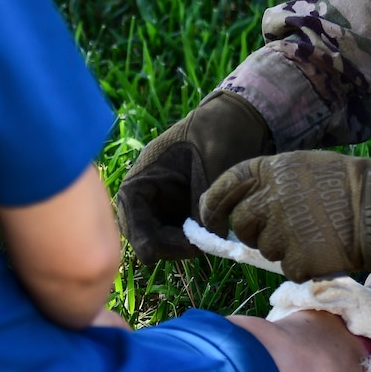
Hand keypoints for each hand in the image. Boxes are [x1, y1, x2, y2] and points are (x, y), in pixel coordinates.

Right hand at [115, 91, 273, 263]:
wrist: (237, 118)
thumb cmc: (219, 134)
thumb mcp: (212, 170)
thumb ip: (204, 207)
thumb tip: (205, 241)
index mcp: (142, 177)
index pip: (133, 217)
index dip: (150, 239)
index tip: (168, 253)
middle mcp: (145, 194)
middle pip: (144, 235)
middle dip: (170, 245)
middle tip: (201, 244)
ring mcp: (161, 204)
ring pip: (161, 239)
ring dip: (182, 244)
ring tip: (209, 235)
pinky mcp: (178, 210)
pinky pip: (178, 234)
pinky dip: (192, 238)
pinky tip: (210, 232)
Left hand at [199, 151, 370, 279]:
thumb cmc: (348, 185)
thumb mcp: (304, 168)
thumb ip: (271, 184)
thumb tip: (244, 206)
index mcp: (270, 171)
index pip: (225, 187)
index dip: (213, 205)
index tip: (211, 218)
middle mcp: (269, 200)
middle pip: (241, 224)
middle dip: (254, 230)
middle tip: (284, 228)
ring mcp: (281, 233)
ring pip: (265, 248)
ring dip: (284, 247)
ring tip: (316, 233)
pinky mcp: (296, 261)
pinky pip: (288, 268)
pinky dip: (303, 264)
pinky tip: (325, 249)